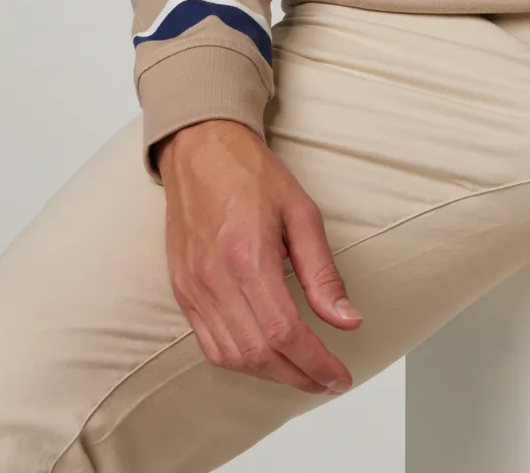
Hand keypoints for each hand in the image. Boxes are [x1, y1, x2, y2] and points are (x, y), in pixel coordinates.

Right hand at [153, 117, 361, 393]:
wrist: (200, 149)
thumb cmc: (251, 174)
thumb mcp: (302, 213)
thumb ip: (323, 272)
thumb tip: (347, 320)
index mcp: (248, 256)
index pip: (284, 332)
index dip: (315, 363)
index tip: (339, 376)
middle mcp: (215, 279)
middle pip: (258, 354)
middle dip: (298, 376)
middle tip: (328, 380)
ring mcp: (193, 288)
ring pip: (232, 357)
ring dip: (270, 374)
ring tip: (302, 371)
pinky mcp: (182, 291)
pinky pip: (208, 345)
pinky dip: (240, 361)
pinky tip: (264, 357)